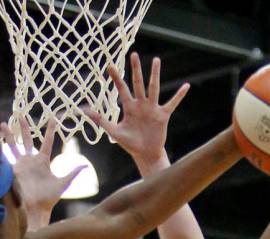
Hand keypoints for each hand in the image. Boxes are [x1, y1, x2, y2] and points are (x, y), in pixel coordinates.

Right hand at [0, 117, 84, 230]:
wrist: (36, 208)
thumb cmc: (50, 198)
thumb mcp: (64, 183)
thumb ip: (73, 173)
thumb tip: (85, 166)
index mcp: (43, 161)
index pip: (47, 141)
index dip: (50, 130)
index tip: (52, 118)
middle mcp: (31, 160)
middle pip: (27, 139)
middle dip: (23, 127)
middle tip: (19, 115)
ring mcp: (21, 164)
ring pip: (14, 146)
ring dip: (9, 135)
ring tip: (3, 123)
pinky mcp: (13, 170)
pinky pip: (6, 157)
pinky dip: (0, 149)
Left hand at [86, 52, 189, 168]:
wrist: (145, 154)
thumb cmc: (130, 143)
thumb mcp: (114, 131)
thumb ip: (101, 120)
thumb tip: (84, 111)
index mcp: (129, 107)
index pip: (122, 89)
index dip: (116, 78)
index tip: (110, 65)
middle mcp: (141, 104)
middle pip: (137, 83)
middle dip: (135, 69)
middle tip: (133, 54)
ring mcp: (152, 108)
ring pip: (153, 88)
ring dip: (154, 75)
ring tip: (156, 60)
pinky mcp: (162, 115)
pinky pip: (172, 103)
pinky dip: (179, 95)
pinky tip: (186, 86)